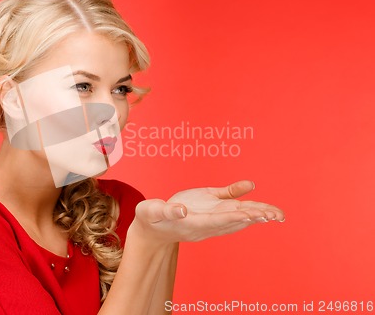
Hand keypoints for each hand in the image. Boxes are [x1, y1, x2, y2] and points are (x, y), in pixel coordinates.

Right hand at [132, 180, 284, 243]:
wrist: (153, 229)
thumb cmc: (150, 219)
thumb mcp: (152, 212)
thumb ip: (167, 210)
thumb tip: (182, 210)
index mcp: (191, 224)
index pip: (216, 221)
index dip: (233, 217)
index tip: (249, 214)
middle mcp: (205, 225)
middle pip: (234, 221)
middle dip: (254, 217)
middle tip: (275, 215)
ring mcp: (209, 220)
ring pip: (236, 216)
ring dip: (256, 214)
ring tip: (277, 213)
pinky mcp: (209, 212)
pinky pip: (229, 207)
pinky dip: (244, 204)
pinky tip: (255, 197)